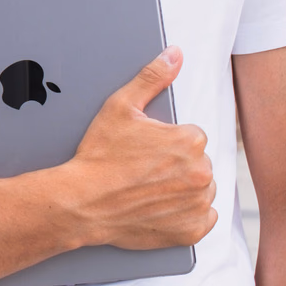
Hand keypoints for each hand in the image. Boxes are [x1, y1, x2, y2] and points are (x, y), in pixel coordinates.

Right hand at [51, 47, 217, 250]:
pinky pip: (203, 219)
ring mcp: (197, 204)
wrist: (82, 202)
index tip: (147, 151)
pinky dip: (187, 216)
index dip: (168, 142)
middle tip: (145, 171)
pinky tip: (162, 208)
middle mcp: (201, 172)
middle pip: (198, 163)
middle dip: (177, 165)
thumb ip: (152, 77)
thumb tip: (176, 55)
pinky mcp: (191, 231)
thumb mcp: (120, 107)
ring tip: (150, 189)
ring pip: (202, 190)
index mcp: (190, 140)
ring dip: (184, 189)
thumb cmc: (99, 156)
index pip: (192, 137)